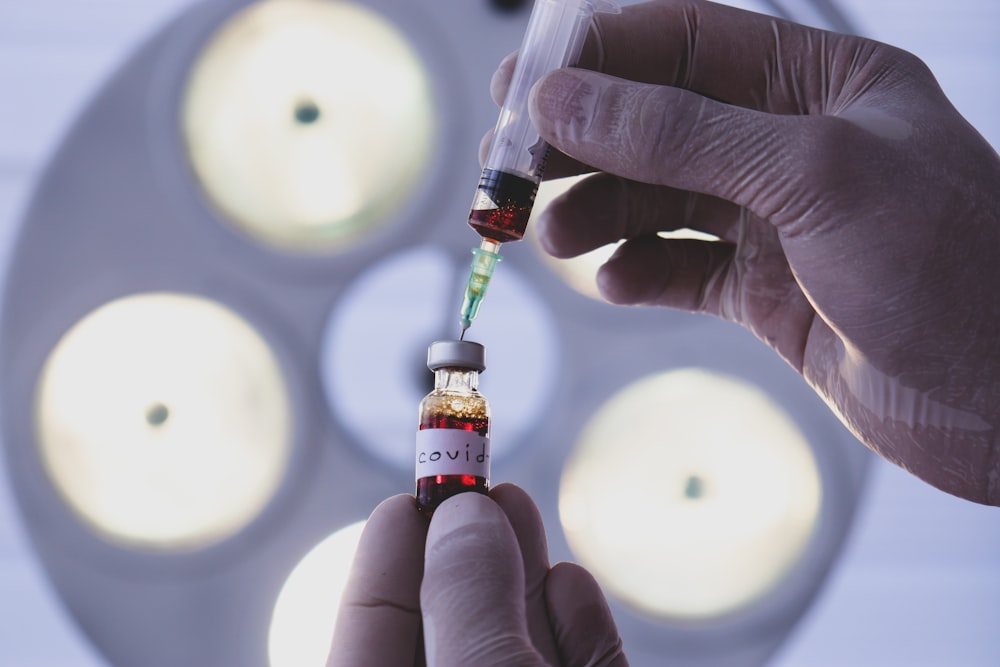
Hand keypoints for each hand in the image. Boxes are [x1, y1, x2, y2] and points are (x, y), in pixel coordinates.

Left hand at [327, 484, 627, 665]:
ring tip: (516, 503)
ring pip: (514, 647)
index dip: (387, 561)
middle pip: (447, 628)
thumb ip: (468, 603)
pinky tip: (570, 583)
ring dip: (521, 575)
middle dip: (462, 551)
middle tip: (470, 481)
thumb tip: (463, 516)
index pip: (370, 631)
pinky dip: (575, 627)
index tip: (408, 497)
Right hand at [492, 0, 999, 503]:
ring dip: (598, 212)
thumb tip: (567, 100)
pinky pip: (680, 267)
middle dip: (581, 142)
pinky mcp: (768, 291)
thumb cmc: (952, 268)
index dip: (596, 55)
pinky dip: (639, 271)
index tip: (523, 86)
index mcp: (819, 83)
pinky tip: (617, 280)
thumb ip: (682, 134)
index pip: (683, 41)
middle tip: (511, 170)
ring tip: (556, 238)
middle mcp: (792, 144)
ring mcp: (777, 220)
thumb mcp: (812, 176)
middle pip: (656, 121)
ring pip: (658, 198)